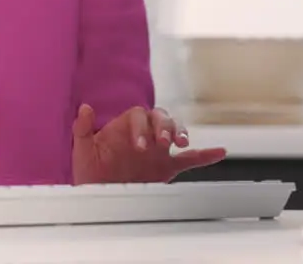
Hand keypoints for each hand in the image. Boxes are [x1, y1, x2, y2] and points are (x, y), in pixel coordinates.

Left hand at [72, 104, 225, 184]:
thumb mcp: (82, 150)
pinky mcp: (167, 167)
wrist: (99, 195)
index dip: (141, 127)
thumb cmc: (89, 172)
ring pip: (175, 132)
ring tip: (181, 143)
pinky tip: (220, 152)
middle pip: (160, 118)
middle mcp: (143, 135)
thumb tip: (84, 107)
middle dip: (164, 127)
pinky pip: (190, 159)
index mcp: (124, 129)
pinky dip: (205, 155)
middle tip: (163, 142)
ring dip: (180, 133)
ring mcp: (157, 151)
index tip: (139, 146)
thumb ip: (82, 128)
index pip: (138, 116)